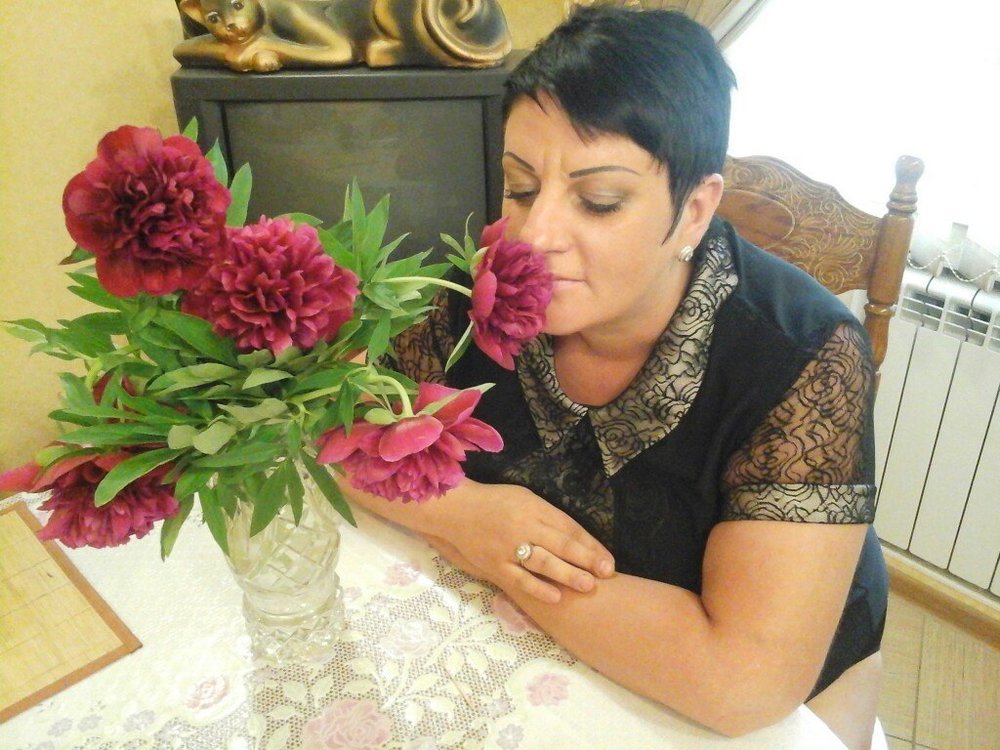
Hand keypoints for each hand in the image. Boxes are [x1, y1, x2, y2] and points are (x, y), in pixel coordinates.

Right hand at [433, 482, 615, 603]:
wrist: (456, 510)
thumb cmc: (496, 502)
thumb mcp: (525, 498)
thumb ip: (549, 517)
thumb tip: (578, 539)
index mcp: (533, 508)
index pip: (568, 527)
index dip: (590, 544)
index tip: (607, 560)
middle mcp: (523, 527)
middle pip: (560, 544)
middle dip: (586, 559)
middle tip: (607, 573)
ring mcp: (508, 547)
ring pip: (542, 562)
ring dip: (567, 574)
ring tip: (588, 585)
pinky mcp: (495, 565)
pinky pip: (519, 579)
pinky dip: (538, 589)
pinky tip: (556, 597)